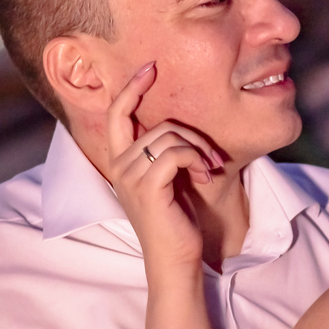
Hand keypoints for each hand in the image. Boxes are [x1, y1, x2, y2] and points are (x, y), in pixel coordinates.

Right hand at [105, 63, 223, 276]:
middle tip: (211, 157)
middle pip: (159, 125)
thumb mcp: (170, 179)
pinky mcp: (148, 187)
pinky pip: (177, 152)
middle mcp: (120, 167)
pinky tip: (206, 176)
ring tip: (209, 170)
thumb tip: (179, 125)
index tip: (150, 67)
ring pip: (170, 136)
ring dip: (199, 150)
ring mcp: (131, 178)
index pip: (117, 115)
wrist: (176, 261)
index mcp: (121, 163)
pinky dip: (198, 160)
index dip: (131, 88)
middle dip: (192, 135)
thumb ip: (165, 152)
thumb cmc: (178, 220)